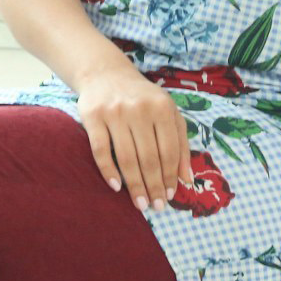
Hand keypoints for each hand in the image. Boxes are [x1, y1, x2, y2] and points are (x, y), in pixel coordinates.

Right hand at [75, 65, 191, 213]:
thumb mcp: (168, 113)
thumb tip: (187, 180)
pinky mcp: (93, 116)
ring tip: (140, 204)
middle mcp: (139, 109)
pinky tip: (116, 186)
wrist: (105, 74)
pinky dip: (108, 171)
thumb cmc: (142, 98)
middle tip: (155, 207)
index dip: (170, 177)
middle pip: (148, 157)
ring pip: (126, 157)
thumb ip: (181, 143)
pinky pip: (100, 150)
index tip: (170, 196)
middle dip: (154, 186)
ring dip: (134, 185)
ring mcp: (114, 112)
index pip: (169, 151)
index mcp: (162, 108)